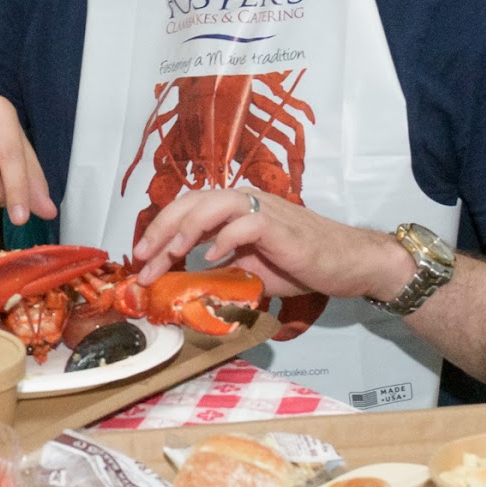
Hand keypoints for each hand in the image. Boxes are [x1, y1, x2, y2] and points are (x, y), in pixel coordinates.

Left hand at [129, 186, 401, 301]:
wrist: (345, 264)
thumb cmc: (298, 264)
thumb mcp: (247, 269)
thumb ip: (217, 270)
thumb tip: (183, 285)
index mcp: (233, 209)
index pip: (186, 210)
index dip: (159, 230)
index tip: (140, 259)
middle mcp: (244, 201)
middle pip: (191, 202)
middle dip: (161, 230)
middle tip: (142, 259)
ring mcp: (262, 209)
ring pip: (213, 205)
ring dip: (185, 229)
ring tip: (168, 254)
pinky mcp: (280, 225)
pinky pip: (247, 222)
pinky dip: (226, 238)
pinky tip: (212, 256)